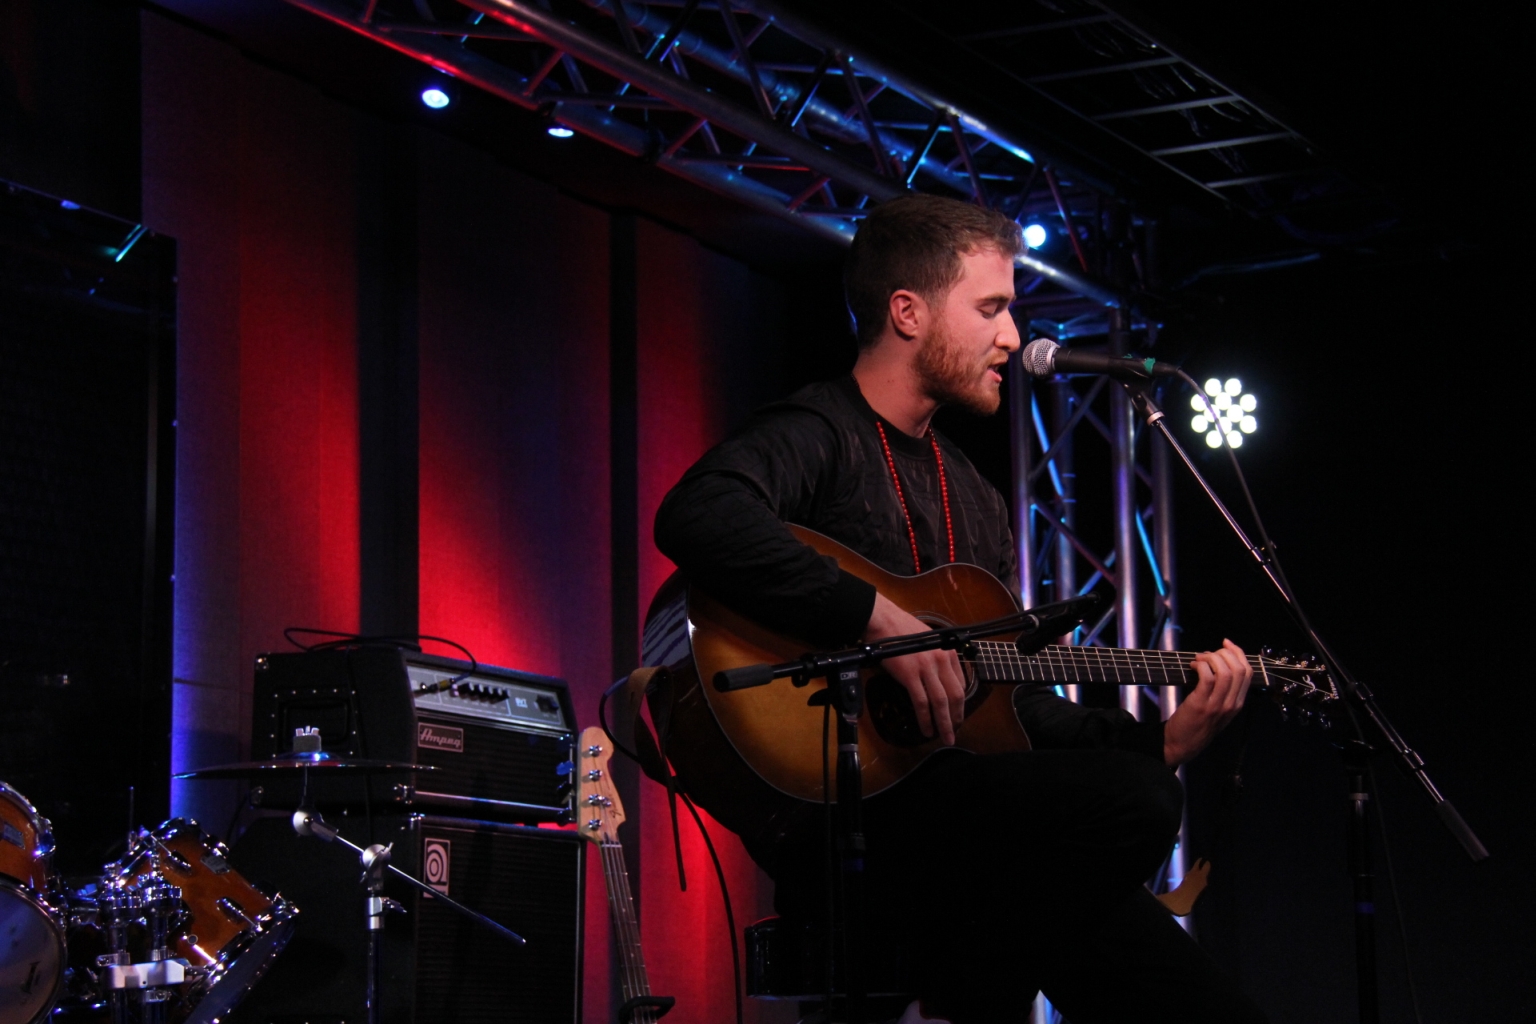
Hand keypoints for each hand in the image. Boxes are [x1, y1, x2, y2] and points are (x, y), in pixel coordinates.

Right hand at [863, 592, 965, 744]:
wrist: (884, 621)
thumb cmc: (902, 629)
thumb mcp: (929, 640)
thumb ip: (937, 657)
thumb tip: (936, 676)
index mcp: (948, 652)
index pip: (961, 683)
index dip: (960, 703)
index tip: (957, 713)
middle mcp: (941, 661)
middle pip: (955, 696)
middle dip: (957, 717)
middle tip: (955, 731)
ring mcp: (927, 669)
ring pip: (941, 703)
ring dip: (944, 723)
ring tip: (945, 737)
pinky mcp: (911, 676)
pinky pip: (922, 703)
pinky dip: (925, 719)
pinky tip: (926, 729)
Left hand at [1163, 639, 1252, 766]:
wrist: (1183, 744)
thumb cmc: (1198, 722)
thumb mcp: (1218, 708)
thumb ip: (1223, 689)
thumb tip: (1216, 660)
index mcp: (1238, 703)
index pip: (1248, 672)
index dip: (1238, 653)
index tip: (1226, 644)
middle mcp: (1232, 704)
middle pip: (1239, 669)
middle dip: (1224, 654)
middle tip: (1207, 654)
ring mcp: (1218, 705)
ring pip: (1225, 671)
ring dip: (1210, 659)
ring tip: (1198, 660)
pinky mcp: (1202, 704)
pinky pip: (1207, 677)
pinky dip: (1200, 666)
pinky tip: (1192, 666)